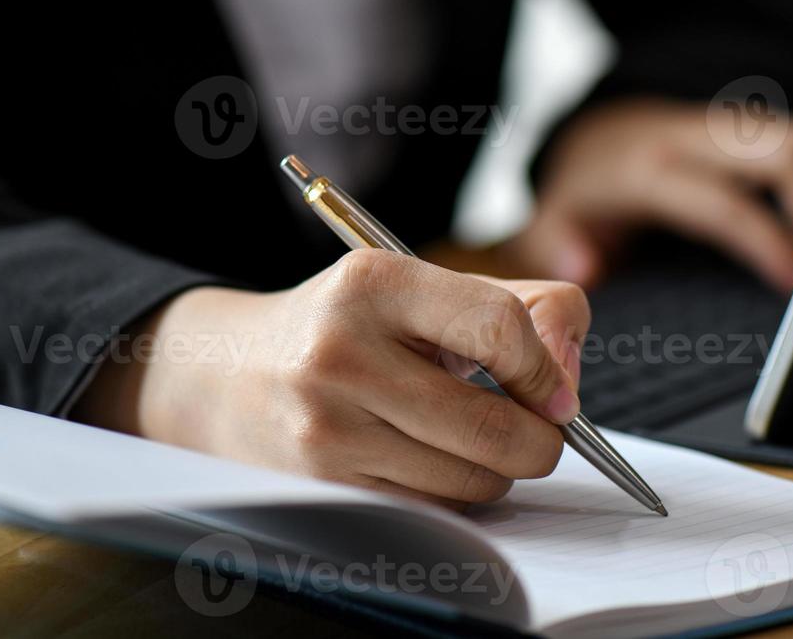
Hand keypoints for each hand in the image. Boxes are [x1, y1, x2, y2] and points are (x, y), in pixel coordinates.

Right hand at [74, 252, 588, 509]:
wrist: (222, 375)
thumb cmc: (346, 326)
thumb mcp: (422, 288)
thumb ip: (521, 308)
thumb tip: (570, 380)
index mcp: (377, 283)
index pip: (501, 327)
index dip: (549, 371)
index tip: (561, 396)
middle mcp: (343, 351)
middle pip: (498, 426)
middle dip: (539, 439)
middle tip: (535, 430)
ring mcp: (327, 425)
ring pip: (473, 481)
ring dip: (495, 472)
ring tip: (467, 438)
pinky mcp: (322, 484)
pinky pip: (434, 510)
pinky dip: (453, 495)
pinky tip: (428, 460)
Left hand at [507, 98, 792, 290]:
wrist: (594, 133)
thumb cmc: (584, 189)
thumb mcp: (551, 217)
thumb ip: (556, 243)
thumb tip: (584, 267)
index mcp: (652, 168)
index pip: (726, 204)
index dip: (768, 241)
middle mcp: (697, 138)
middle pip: (785, 153)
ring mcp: (732, 129)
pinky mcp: (756, 132)